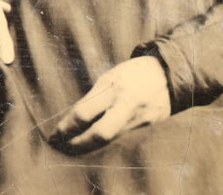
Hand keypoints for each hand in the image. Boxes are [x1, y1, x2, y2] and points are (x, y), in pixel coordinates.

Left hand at [50, 56, 170, 152]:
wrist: (168, 75)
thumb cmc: (133, 73)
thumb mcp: (111, 77)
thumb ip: (95, 98)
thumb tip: (74, 119)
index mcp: (114, 87)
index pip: (84, 112)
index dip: (67, 126)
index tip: (54, 134)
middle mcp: (126, 105)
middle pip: (99, 133)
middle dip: (78, 144)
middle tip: (62, 146)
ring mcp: (138, 119)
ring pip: (110, 141)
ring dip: (89, 147)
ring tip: (74, 148)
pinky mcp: (146, 128)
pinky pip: (121, 141)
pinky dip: (106, 145)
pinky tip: (95, 147)